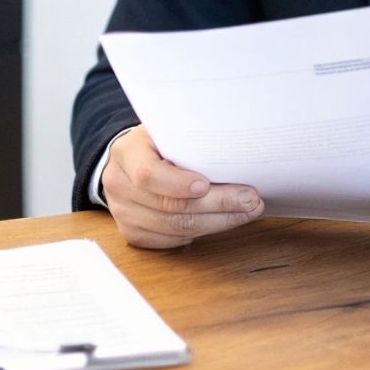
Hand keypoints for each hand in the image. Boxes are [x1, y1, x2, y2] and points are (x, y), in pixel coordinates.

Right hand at [100, 127, 263, 248]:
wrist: (132, 160)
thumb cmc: (161, 142)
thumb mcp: (171, 129)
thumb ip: (193, 137)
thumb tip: (239, 149)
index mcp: (127, 152)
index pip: (148, 174)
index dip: (178, 183)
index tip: (207, 184)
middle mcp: (118, 184)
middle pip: (169, 206)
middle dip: (217, 204)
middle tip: (250, 200)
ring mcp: (123, 212)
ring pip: (175, 228)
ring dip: (217, 222)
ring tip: (247, 211)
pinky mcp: (133, 233)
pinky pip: (170, 240)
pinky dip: (201, 233)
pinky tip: (223, 221)